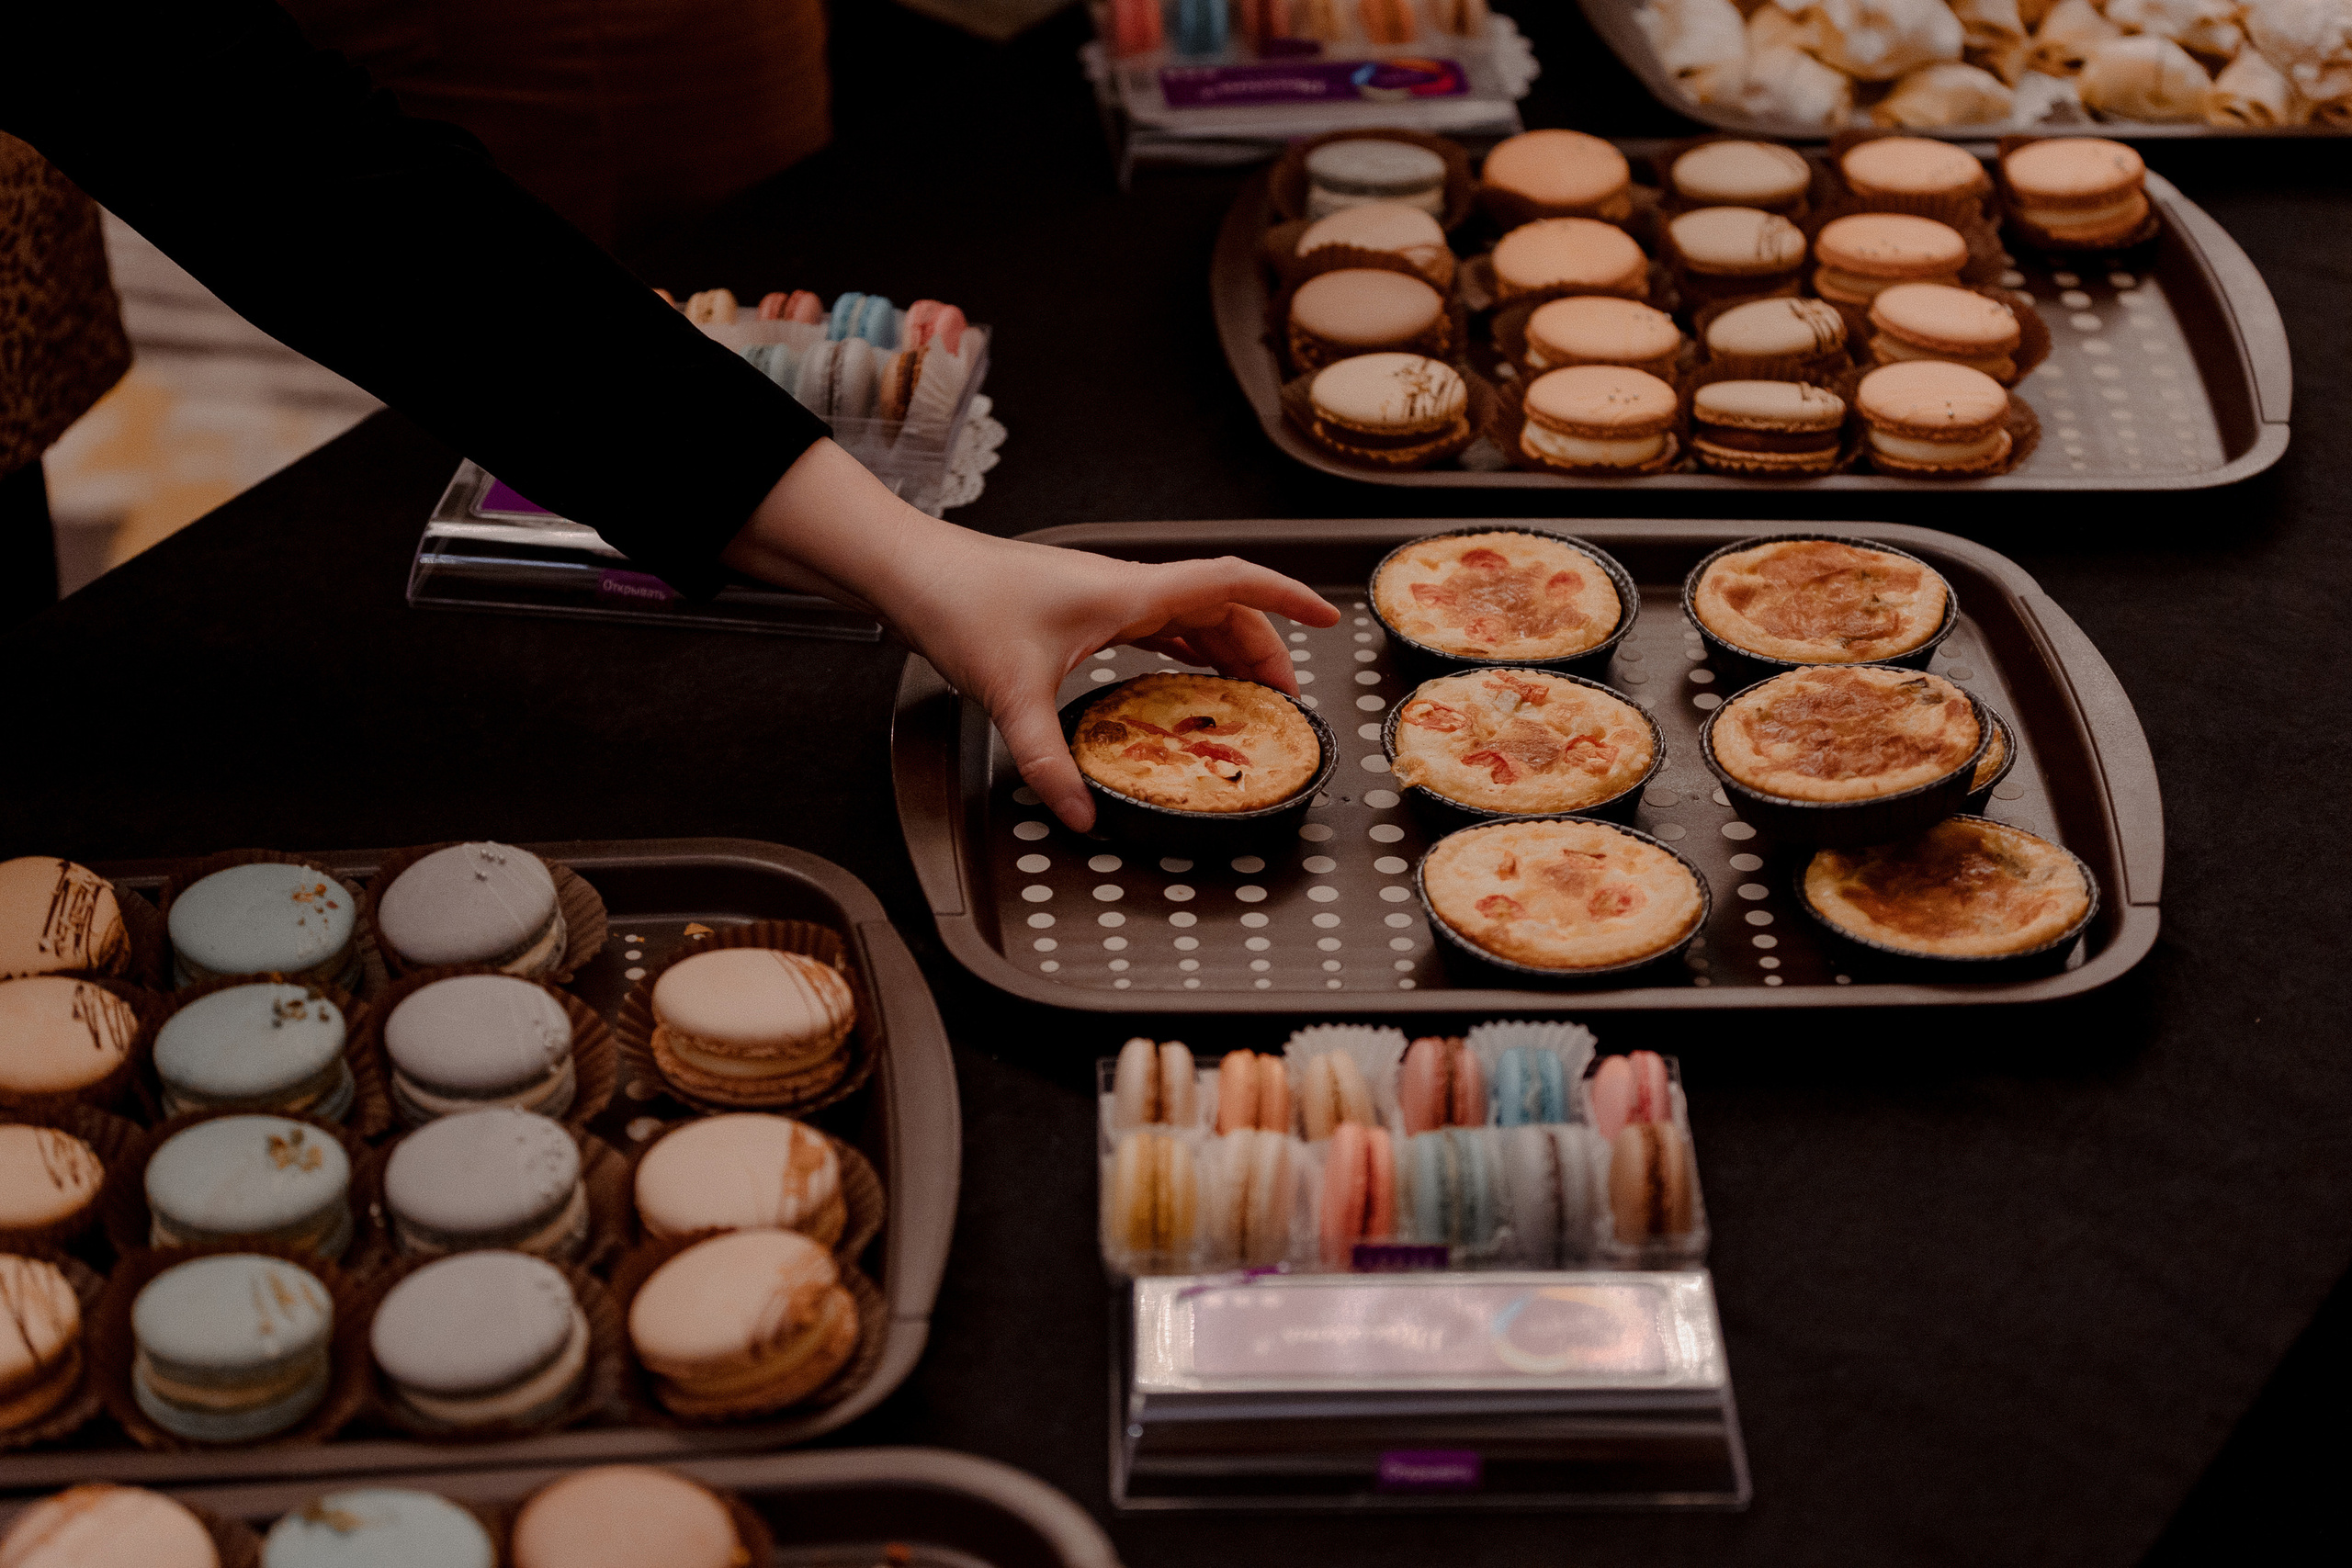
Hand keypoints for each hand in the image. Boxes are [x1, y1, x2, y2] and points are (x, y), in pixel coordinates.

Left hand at [724, 441, 1339, 829]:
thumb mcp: (1010, 696)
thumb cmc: (959, 605)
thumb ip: (1049, 762)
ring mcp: (1105, 595)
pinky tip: (1183, 682)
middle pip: (1222, 607)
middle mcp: (1125, 587)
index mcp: (1127, 593)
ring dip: (1227, 649)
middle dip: (1266, 648)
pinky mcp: (1081, 607)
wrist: (911, 570)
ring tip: (1249, 696)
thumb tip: (1084, 817)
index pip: (1231, 583)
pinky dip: (1185, 651)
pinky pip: (1156, 626)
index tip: (1331, 619)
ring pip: (1190, 615)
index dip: (1288, 599)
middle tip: (1288, 701)